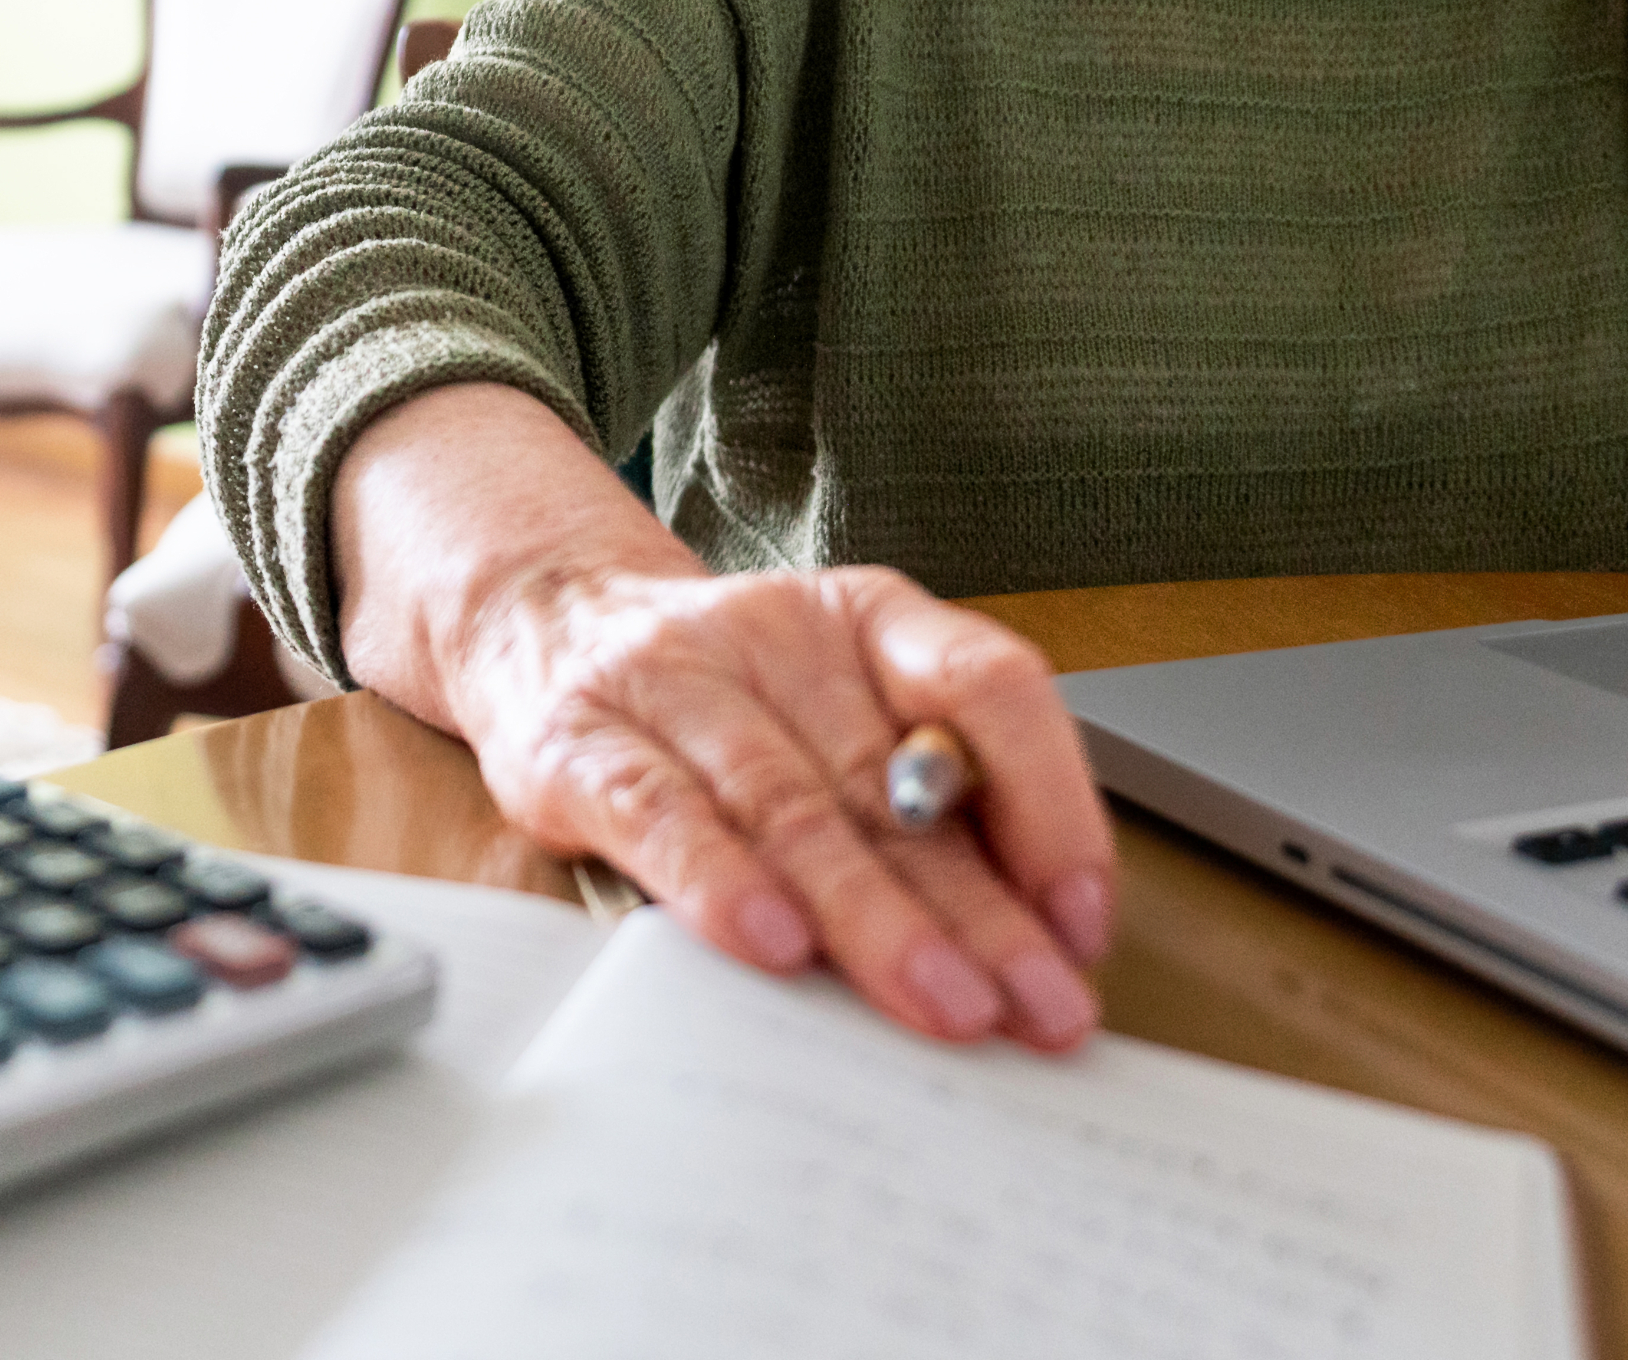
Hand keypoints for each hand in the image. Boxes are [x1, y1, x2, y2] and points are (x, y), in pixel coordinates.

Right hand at [333, 382, 1116, 1051]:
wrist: (543, 621)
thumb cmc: (725, 700)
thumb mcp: (841, 709)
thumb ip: (932, 802)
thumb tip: (1046, 935)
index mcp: (868, 618)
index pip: (989, 682)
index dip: (1051, 800)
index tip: (1084, 918)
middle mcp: (780, 637)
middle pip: (895, 783)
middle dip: (981, 910)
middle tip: (1039, 1007)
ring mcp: (674, 683)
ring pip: (792, 806)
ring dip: (874, 917)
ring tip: (943, 1004)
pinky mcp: (580, 743)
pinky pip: (660, 813)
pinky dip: (719, 881)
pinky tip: (773, 945)